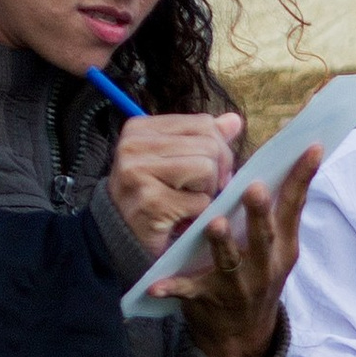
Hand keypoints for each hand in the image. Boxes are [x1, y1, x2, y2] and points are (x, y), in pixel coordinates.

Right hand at [109, 113, 243, 258]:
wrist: (120, 235)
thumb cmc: (151, 196)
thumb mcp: (173, 161)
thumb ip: (202, 139)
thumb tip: (234, 121)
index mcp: (141, 128)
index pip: (203, 124)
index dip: (219, 150)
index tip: (211, 171)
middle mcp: (135, 145)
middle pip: (209, 146)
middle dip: (216, 175)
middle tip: (200, 193)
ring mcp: (139, 172)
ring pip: (206, 169)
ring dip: (206, 194)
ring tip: (187, 203)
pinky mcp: (151, 201)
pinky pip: (200, 201)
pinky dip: (198, 214)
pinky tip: (179, 218)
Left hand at [147, 148, 320, 356]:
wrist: (242, 335)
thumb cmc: (258, 277)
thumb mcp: (279, 248)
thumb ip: (280, 208)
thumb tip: (294, 158)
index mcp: (282, 246)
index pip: (295, 205)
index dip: (302, 176)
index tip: (311, 146)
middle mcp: (264, 265)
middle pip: (264, 236)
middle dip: (260, 213)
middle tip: (255, 188)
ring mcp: (237, 285)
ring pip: (229, 262)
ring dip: (222, 244)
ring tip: (214, 224)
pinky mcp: (208, 299)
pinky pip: (188, 292)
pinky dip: (173, 289)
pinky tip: (155, 286)